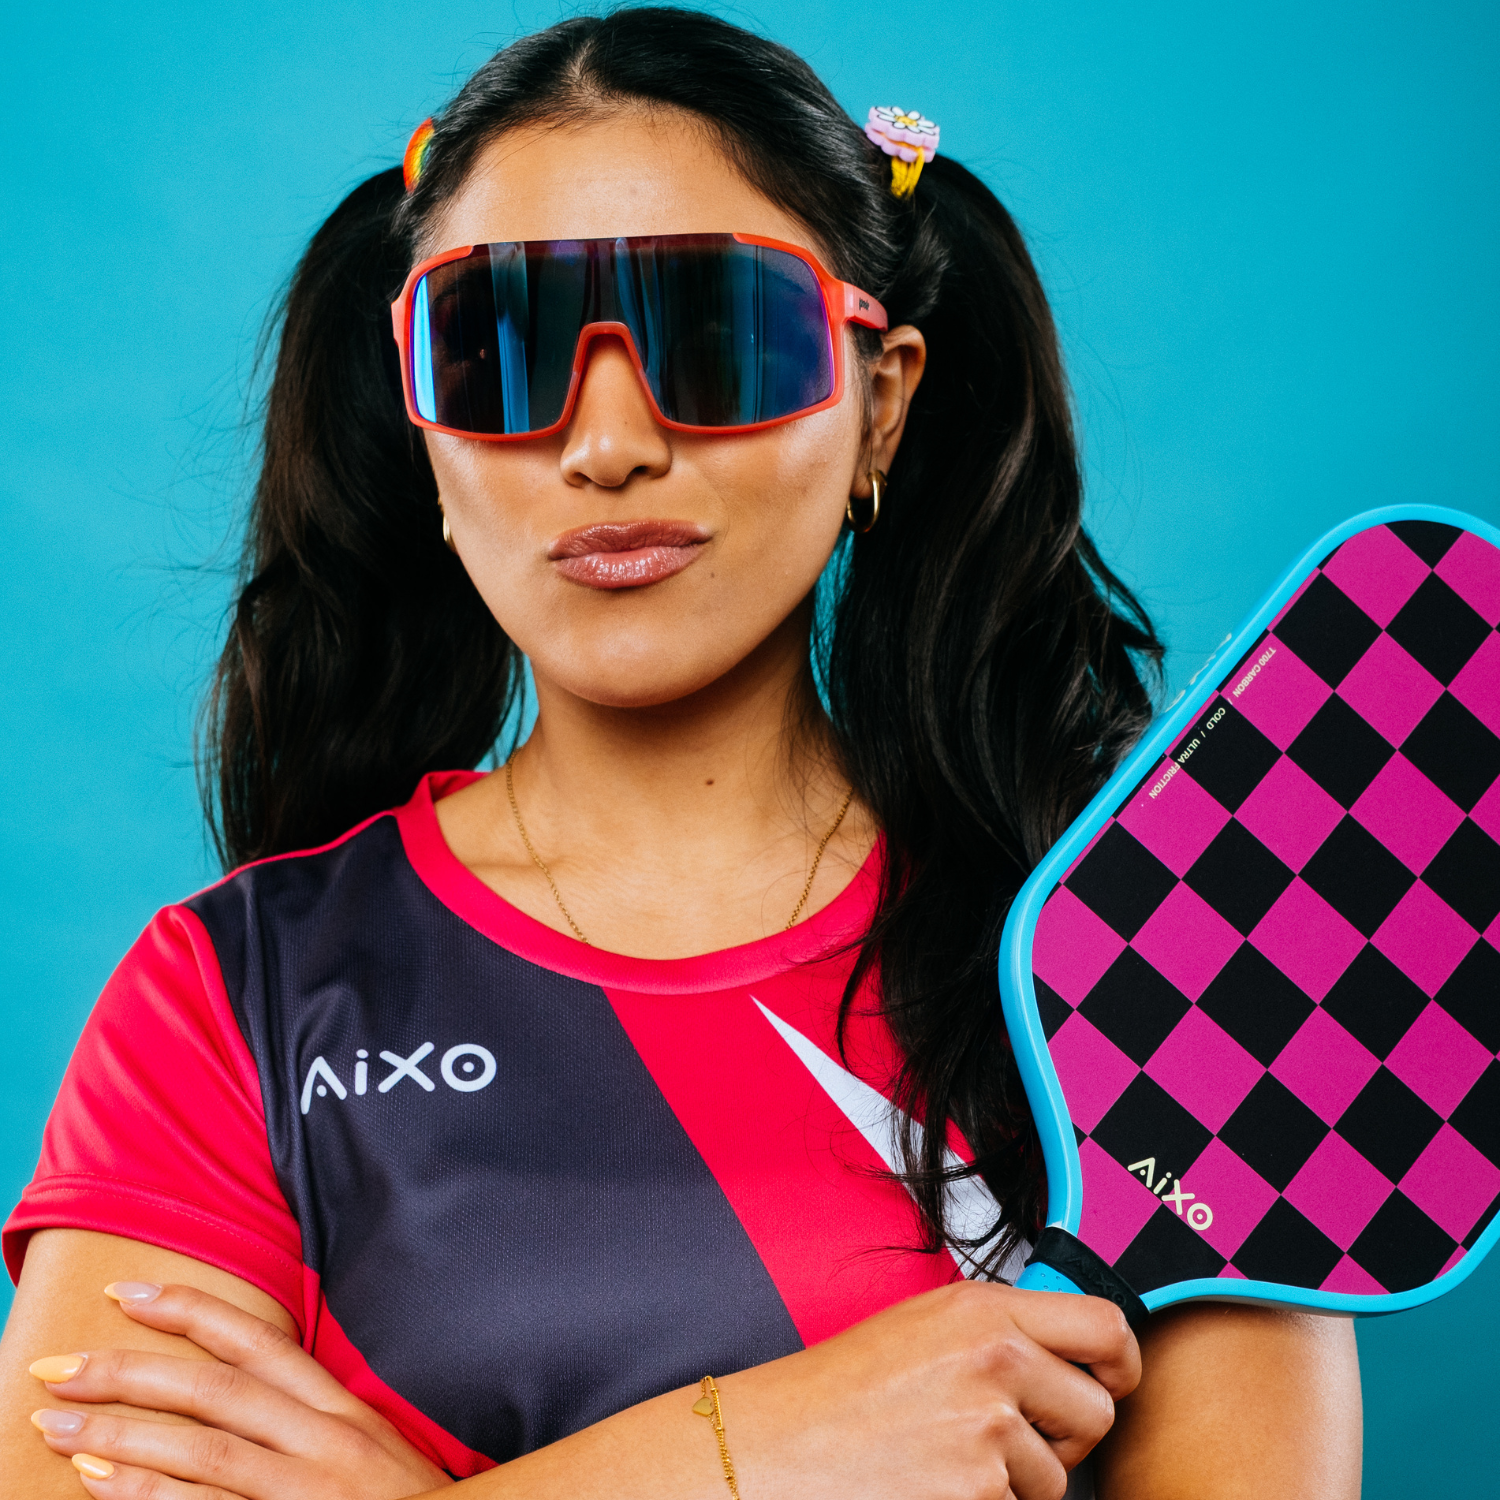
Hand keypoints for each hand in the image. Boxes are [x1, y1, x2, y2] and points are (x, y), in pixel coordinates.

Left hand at [27, 1282, 452, 1497]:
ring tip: (58, 1421)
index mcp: (342, 1407)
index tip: (127, 1292)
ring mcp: (306, 1489)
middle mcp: (325, 1438)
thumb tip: (237, 1389)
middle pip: (214, 1388)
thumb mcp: (368, 1446)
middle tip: (60, 1362)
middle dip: (131, 1368)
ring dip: (121, 1433)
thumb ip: (312, 1416)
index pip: (257, 1341)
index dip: (189, 1311)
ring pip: (202, 1448)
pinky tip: (100, 1482)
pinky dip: (149, 1496)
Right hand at [720, 1280, 1139, 1499]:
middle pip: (1097, 1411)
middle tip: (1005, 1439)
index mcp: (982, 1309)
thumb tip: (1067, 1357)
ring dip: (1015, 1484)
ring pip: (1056, 1477)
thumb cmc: (836, 1394)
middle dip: (1063, 1438)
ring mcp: (988, 1428)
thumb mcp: (923, 1331)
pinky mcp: (977, 1492)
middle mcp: (994, 1358)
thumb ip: (998, 1334)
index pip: (1104, 1326)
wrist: (773, 1448)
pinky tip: (931, 1486)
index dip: (1120, 1364)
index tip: (1110, 1381)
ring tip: (944, 1461)